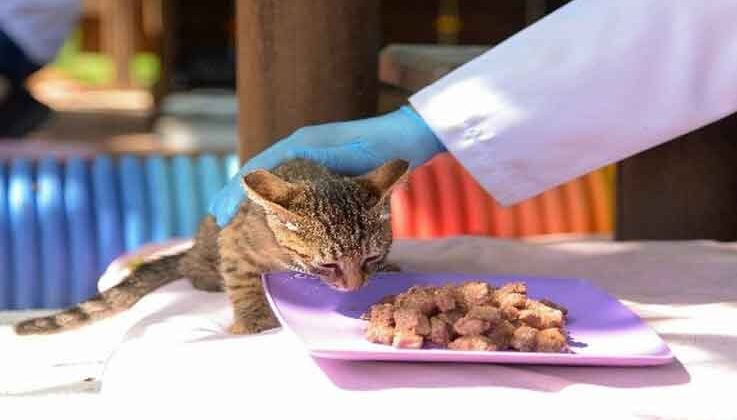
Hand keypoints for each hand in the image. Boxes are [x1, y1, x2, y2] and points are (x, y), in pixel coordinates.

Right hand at [209, 106, 444, 225]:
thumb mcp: (349, 161)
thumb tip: (283, 192)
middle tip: (217, 223)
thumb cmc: (382, 148)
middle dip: (235, 196)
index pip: (257, 168)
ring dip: (249, 200)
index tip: (221, 215)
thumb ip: (321, 174)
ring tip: (232, 223)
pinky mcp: (320, 171)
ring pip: (270, 181)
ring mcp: (309, 160)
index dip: (236, 192)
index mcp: (300, 145)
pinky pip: (288, 187)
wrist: (407, 139)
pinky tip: (266, 218)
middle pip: (257, 173)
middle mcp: (299, 149)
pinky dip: (270, 201)